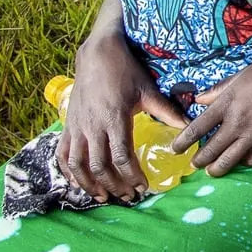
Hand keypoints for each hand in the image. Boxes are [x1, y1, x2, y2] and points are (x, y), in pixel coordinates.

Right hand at [59, 33, 186, 201]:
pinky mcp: (68, 126)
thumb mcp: (147, 90)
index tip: (143, 187)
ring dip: (90, 184)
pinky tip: (79, 182)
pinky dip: (69, 172)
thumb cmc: (125, 71)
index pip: (121, 157)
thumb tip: (188, 126)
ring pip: (78, 165)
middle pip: (100, 166)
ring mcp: (77, 127)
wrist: (96, 54)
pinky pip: (62, 155)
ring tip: (104, 197)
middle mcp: (93, 126)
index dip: (132, 175)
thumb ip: (166, 111)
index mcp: (115, 118)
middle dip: (115, 185)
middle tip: (129, 196)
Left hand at [173, 52, 251, 175]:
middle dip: (198, 160)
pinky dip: (244, 162)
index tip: (175, 150)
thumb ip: (217, 91)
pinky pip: (251, 160)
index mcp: (227, 104)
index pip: (197, 129)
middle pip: (209, 151)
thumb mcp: (239, 76)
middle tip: (194, 163)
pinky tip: (240, 159)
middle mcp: (237, 123)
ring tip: (211, 170)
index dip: (182, 142)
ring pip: (228, 162)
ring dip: (216, 169)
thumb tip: (199, 99)